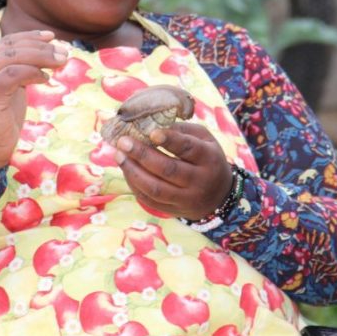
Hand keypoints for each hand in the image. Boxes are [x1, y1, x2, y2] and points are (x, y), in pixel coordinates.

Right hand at [0, 30, 66, 191]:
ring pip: (12, 58)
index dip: (29, 37)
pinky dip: (32, 72)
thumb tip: (46, 51)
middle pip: (10, 47)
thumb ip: (20, 70)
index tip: (51, 37)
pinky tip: (46, 79)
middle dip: (40, 46)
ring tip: (61, 61)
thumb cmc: (1, 122)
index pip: (5, 42)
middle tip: (63, 52)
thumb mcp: (12, 90)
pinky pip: (12, 75)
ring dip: (41, 56)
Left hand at [113, 122, 233, 220]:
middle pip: (168, 169)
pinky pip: (149, 200)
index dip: (170, 140)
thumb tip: (150, 124)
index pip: (189, 149)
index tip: (150, 131)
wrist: (218, 196)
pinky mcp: (174, 211)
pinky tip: (126, 170)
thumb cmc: (206, 159)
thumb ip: (181, 131)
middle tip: (123, 141)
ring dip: (133, 172)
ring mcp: (186, 199)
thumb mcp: (204, 140)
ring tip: (119, 155)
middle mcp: (200, 181)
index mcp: (209, 159)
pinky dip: (134, 185)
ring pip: (155, 189)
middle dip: (142, 154)